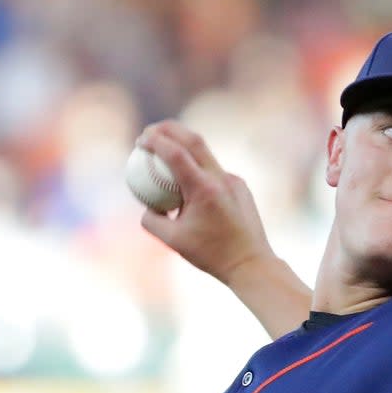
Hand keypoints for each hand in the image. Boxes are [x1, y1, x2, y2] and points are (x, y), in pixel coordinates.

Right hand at [134, 120, 273, 284]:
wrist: (250, 263)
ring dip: (184, 146)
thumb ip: (152, 220)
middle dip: (169, 129)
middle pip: (194, 139)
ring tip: (165, 150)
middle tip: (150, 131)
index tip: (141, 140)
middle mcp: (221, 179)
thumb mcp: (172, 241)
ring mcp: (234, 181)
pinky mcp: (241, 187)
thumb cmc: (210, 255)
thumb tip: (145, 206)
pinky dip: (198, 168)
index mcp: (204, 189)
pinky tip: (187, 179)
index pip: (175, 152)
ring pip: (206, 153)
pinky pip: (215, 171)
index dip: (155, 140)